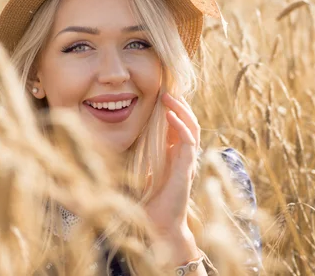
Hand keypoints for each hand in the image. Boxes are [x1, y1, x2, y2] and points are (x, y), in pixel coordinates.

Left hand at [144, 93, 200, 234]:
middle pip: (188, 122)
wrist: (157, 224)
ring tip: (169, 97)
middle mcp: (183, 155)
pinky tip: (169, 115)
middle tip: (166, 90)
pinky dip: (180, 126)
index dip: (173, 109)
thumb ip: (141, 155)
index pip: (178, 126)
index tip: (161, 94)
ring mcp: (187, 161)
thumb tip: (122, 140)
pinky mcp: (187, 168)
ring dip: (181, 110)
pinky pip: (188, 141)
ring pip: (192, 128)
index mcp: (174, 154)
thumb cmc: (149, 201)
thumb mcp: (142, 170)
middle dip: (178, 105)